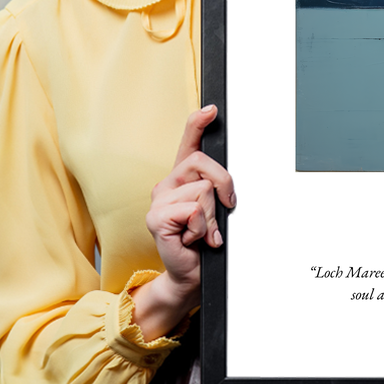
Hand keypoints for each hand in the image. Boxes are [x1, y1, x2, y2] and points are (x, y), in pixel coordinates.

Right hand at [131, 105, 235, 339]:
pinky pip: (193, 210)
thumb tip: (226, 183)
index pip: (188, 143)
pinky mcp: (156, 218)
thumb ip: (217, 190)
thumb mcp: (216, 210)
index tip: (212, 109)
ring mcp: (159, 200)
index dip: (198, 123)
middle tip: (224, 209)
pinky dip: (202, 228)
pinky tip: (193, 239)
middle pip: (203, 163)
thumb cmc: (204, 242)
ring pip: (203, 190)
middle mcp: (167, 184)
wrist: (191, 274)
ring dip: (212, 216)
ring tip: (203, 231)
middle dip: (224, 185)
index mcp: (182, 178)